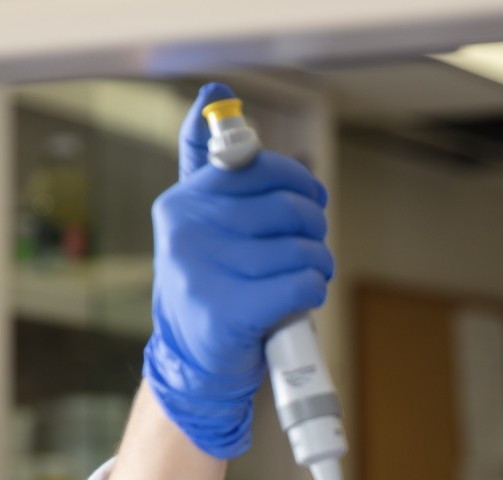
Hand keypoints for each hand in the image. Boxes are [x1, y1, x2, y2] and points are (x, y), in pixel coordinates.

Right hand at [143, 81, 334, 458]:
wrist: (193, 364)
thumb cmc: (209, 283)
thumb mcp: (199, 220)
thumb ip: (207, 160)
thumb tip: (215, 92)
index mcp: (184, 199)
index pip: (259, 166)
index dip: (298, 183)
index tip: (309, 200)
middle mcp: (187, 229)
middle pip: (288, 209)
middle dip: (314, 230)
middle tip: (310, 249)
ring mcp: (204, 271)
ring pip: (301, 248)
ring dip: (319, 266)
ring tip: (305, 279)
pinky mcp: (228, 311)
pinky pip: (301, 283)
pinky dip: (313, 292)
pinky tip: (301, 300)